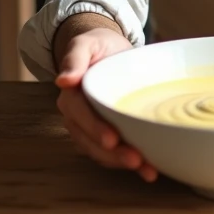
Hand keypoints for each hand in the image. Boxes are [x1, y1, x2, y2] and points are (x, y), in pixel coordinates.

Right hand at [55, 28, 157, 181]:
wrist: (109, 50)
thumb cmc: (97, 45)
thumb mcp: (86, 43)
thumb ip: (74, 57)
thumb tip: (63, 80)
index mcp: (71, 95)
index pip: (80, 115)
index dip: (94, 128)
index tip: (111, 139)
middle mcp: (77, 116)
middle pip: (91, 140)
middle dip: (112, 154)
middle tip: (135, 160)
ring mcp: (90, 128)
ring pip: (101, 152)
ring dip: (122, 163)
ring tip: (147, 170)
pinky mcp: (105, 134)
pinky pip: (113, 153)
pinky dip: (129, 162)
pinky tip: (149, 169)